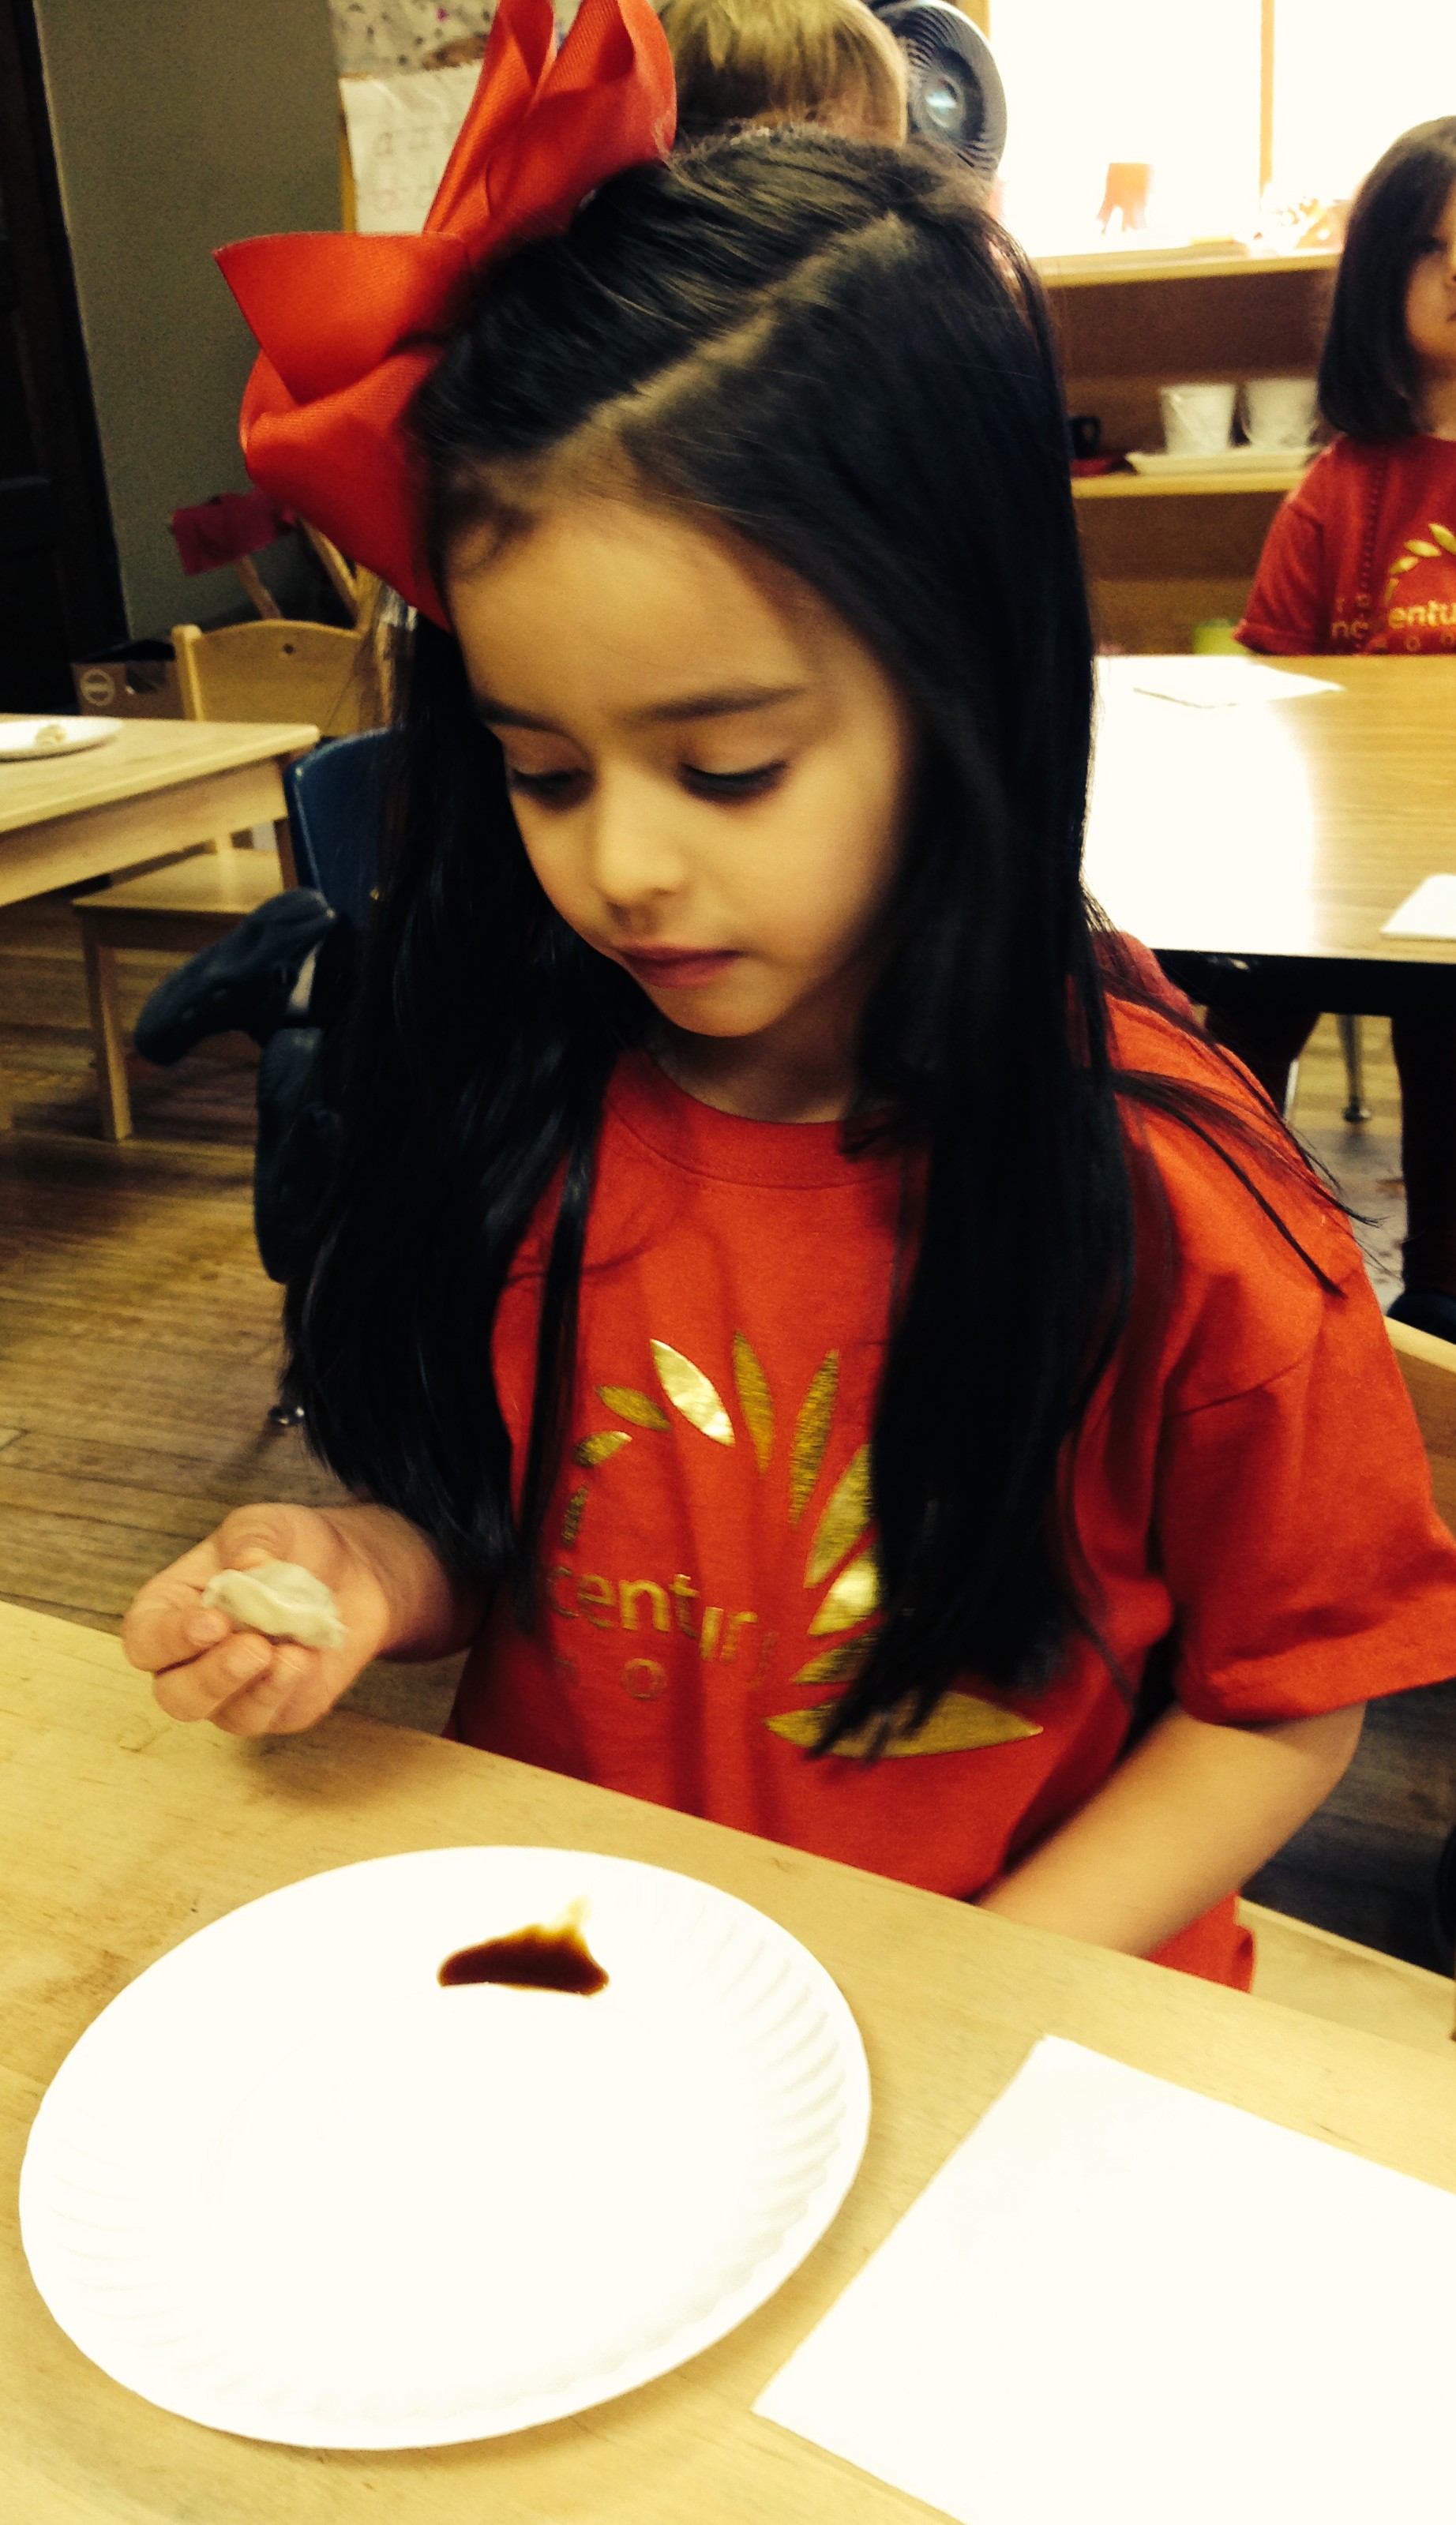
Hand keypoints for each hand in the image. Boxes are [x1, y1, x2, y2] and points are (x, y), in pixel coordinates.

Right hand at [122, 1503, 393, 1736]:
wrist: (350, 1569)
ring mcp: (232, 1691)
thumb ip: (250, 1539)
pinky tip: (306, 1659)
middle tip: (253, 1648)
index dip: (170, 1639)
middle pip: (175, 1694)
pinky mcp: (276, 1708)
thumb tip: (248, 1564)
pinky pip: (269, 1716)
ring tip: (291, 1655)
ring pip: (223, 1715)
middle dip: (211, 1677)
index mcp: (170, 1610)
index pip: (145, 1640)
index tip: (214, 1622)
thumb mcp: (266, 1525)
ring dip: (256, 1689)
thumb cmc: (289, 1546)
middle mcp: (192, 1659)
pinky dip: (287, 1690)